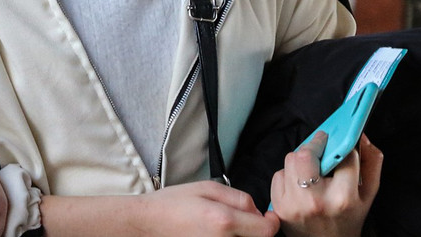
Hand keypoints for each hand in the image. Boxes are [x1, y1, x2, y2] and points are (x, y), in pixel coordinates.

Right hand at [132, 181, 278, 236]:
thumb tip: (257, 211)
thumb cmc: (173, 203)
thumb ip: (238, 197)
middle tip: (244, 219)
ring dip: (244, 235)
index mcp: (223, 220)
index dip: (272, 222)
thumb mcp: (206, 187)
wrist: (148, 223)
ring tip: (227, 226)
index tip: (268, 216)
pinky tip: (218, 233)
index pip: (266, 230)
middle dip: (257, 229)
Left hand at [270, 132, 381, 236]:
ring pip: (290, 160)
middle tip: (321, 144)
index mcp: (343, 198)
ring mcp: (293, 204)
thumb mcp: (368, 195)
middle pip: (305, 154)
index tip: (340, 139)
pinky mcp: (278, 206)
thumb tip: (362, 136)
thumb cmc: (349, 218)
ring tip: (312, 169)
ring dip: (300, 160)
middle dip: (314, 145)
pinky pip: (278, 175)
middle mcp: (315, 200)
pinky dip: (289, 175)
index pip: (342, 157)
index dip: (343, 144)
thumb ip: (371, 163)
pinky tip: (300, 184)